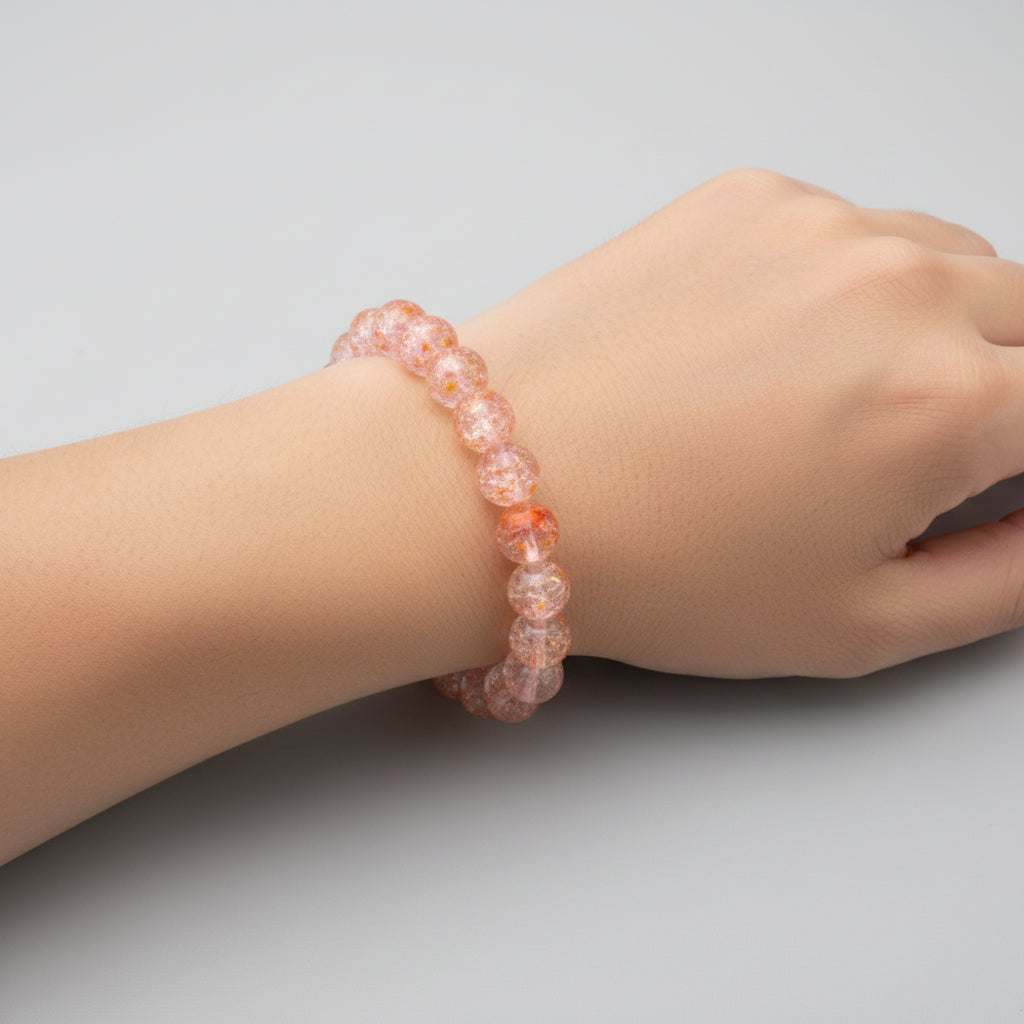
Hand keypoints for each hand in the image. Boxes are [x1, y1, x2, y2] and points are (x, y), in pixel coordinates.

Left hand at [461, 169, 1023, 677]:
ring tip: (839, 400)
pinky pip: (850, 227)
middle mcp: (901, 285)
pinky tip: (765, 347)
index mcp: (949, 401)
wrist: (491, 485)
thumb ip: (1005, 579)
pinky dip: (847, 281)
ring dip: (938, 322)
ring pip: (949, 258)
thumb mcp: (857, 624)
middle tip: (923, 445)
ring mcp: (819, 225)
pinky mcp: (744, 198)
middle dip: (1009, 382)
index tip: (991, 473)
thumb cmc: (653, 566)